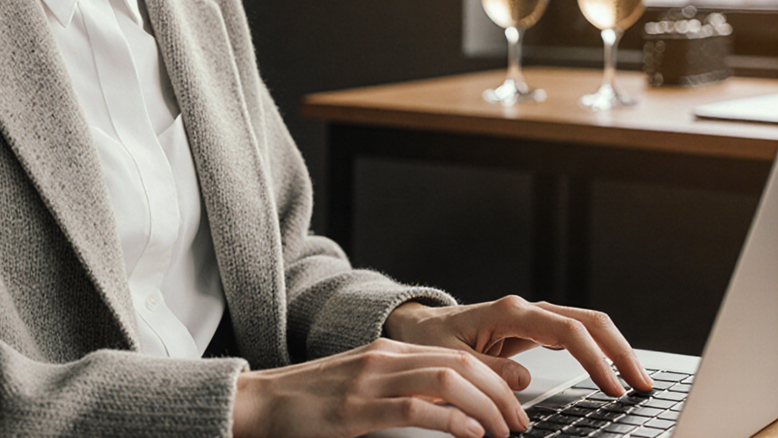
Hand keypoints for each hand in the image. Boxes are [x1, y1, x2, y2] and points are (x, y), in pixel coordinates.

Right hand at [231, 338, 529, 437]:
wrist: (261, 402)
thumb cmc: (311, 400)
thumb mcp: (364, 385)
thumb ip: (403, 388)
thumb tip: (452, 409)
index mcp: (389, 351)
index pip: (459, 355)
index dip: (496, 380)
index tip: (515, 407)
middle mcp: (385, 357)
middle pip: (462, 363)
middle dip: (501, 393)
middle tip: (519, 423)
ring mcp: (371, 380)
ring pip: (448, 380)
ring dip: (486, 407)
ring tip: (502, 432)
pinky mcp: (357, 408)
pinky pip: (416, 408)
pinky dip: (452, 421)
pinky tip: (471, 435)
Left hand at [383, 296, 652, 396]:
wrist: (419, 325)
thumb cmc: (431, 338)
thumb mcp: (452, 358)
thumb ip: (487, 369)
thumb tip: (523, 380)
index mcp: (508, 312)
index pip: (566, 331)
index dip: (593, 358)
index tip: (611, 386)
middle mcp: (525, 310)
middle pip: (586, 321)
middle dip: (619, 350)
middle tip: (641, 383)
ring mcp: (531, 317)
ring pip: (585, 325)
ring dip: (613, 349)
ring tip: (635, 380)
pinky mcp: (532, 329)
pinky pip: (573, 335)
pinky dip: (596, 350)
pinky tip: (609, 371)